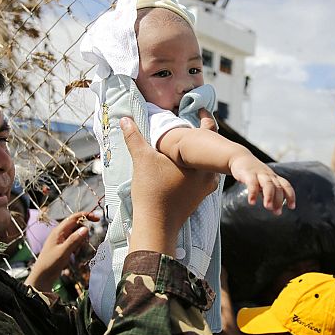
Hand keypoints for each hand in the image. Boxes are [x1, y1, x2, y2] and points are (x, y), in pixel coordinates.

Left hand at [26, 211, 98, 290]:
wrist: (42, 276)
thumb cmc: (50, 263)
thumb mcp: (64, 252)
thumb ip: (74, 240)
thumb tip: (86, 228)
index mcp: (59, 231)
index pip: (74, 217)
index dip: (86, 215)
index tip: (97, 219)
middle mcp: (60, 233)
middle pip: (77, 225)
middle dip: (83, 233)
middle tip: (80, 246)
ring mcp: (62, 239)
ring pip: (77, 234)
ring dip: (80, 241)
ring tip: (75, 252)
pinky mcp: (63, 246)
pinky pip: (75, 241)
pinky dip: (77, 246)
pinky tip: (74, 254)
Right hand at [121, 117, 217, 254]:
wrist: (157, 225)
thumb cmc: (153, 191)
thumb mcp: (142, 160)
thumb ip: (134, 137)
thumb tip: (125, 118)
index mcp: (200, 159)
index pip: (209, 131)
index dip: (206, 118)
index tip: (202, 109)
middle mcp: (209, 173)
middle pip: (208, 148)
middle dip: (200, 137)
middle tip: (192, 123)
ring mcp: (205, 187)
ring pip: (205, 164)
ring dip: (196, 154)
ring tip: (186, 145)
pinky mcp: (198, 198)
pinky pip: (200, 176)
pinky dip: (193, 168)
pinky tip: (182, 166)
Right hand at [229, 154, 295, 214]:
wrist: (240, 157)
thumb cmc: (253, 173)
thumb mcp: (264, 182)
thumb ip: (269, 195)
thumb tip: (275, 210)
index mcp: (274, 177)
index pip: (286, 186)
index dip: (290, 196)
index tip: (292, 207)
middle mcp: (269, 175)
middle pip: (278, 187)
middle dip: (279, 200)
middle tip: (277, 212)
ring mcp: (259, 174)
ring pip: (268, 184)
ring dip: (269, 196)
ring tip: (268, 207)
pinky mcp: (248, 174)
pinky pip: (252, 183)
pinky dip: (253, 193)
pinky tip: (252, 202)